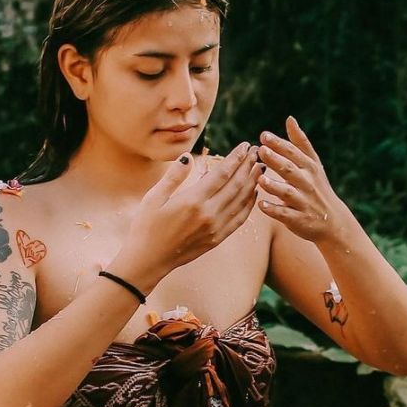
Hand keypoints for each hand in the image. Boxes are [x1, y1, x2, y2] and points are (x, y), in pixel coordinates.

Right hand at [115, 143, 262, 287]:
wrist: (148, 261)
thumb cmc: (146, 227)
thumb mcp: (154, 198)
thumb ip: (174, 176)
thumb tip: (189, 156)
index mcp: (193, 200)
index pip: (222, 174)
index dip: (236, 158)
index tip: (245, 145)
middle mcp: (208, 214)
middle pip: (236, 185)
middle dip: (248, 166)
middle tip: (257, 152)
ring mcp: (215, 228)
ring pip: (241, 201)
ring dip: (253, 183)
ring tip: (260, 168)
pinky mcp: (217, 239)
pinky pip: (239, 219)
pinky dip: (249, 204)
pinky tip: (253, 193)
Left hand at [257, 117, 347, 243]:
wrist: (333, 221)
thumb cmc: (317, 187)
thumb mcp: (312, 164)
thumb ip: (299, 142)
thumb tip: (289, 118)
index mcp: (309, 167)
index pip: (293, 153)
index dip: (279, 144)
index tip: (263, 135)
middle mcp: (307, 183)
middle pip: (290, 170)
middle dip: (276, 160)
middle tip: (261, 150)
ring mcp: (303, 202)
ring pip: (287, 192)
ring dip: (274, 186)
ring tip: (261, 179)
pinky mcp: (299, 219)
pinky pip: (285, 214)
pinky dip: (274, 210)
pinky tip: (261, 205)